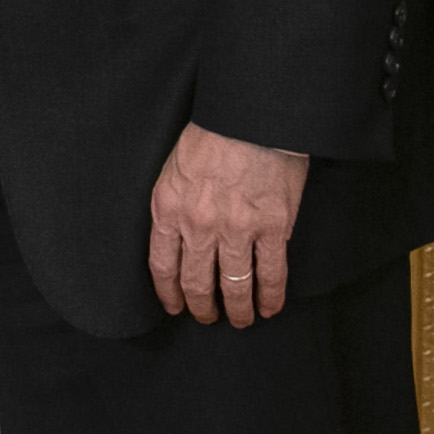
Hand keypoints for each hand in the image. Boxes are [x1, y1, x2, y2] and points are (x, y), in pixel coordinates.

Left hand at [146, 122, 308, 326]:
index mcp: (168, 207)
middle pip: (196, 282)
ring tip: (242, 320)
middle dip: (202, 307)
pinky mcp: (271, 228)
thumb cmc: (213, 132)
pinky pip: (269, 274)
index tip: (174, 306)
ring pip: (234, 286)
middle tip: (208, 318)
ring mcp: (236, 229)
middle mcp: (198, 224)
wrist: (250, 114)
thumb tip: (183, 235)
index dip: (168, 293)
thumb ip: (176, 203)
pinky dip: (270, 297)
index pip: (162, 265)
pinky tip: (269, 308)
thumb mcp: (175, 166)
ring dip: (238, 310)